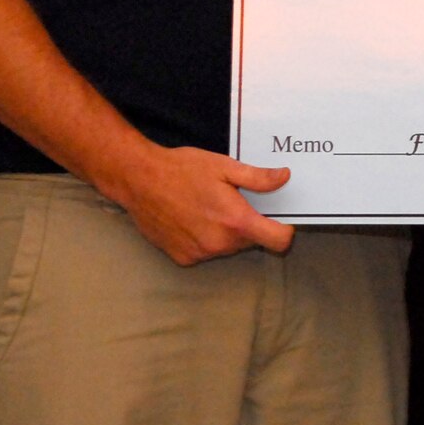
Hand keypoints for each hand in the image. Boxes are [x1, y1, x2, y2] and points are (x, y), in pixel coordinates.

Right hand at [105, 145, 296, 265]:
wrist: (139, 181)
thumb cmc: (183, 169)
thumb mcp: (225, 166)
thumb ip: (258, 178)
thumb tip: (284, 178)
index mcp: (235, 221)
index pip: (278, 241)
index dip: (283, 230)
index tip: (278, 218)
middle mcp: (219, 244)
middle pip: (251, 242)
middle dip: (248, 224)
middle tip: (233, 201)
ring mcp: (199, 254)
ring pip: (227, 247)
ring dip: (226, 232)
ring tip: (208, 207)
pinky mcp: (181, 258)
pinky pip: (205, 251)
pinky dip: (205, 238)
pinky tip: (191, 218)